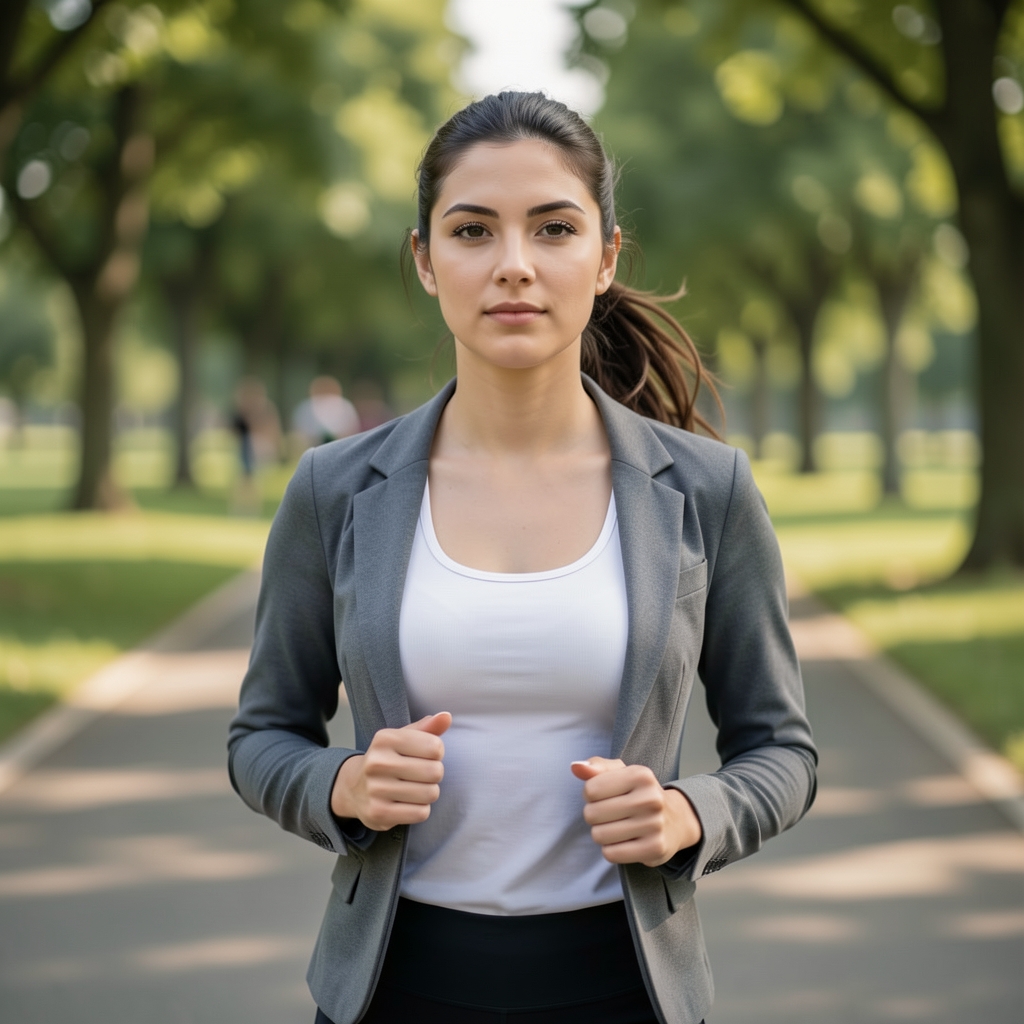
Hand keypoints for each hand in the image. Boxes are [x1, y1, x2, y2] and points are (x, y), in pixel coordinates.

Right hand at [331, 713, 450, 830]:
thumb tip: (446, 717)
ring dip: (428, 793)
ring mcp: (376, 789)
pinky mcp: (379, 813)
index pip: (435, 746)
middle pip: (435, 771)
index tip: (425, 756)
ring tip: (414, 789)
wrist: (353, 788)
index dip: (437, 753)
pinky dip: (420, 810)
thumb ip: (428, 728)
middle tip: (421, 775)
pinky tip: (407, 803)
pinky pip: (421, 813)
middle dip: (434, 775)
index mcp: (385, 739)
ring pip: (431, 793)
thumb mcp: (403, 738)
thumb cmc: (388, 759)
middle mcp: (378, 762)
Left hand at [571, 757, 701, 866]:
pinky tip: (623, 842)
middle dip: (594, 816)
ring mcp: (655, 825)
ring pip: (599, 836)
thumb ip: (596, 767)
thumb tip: (576, 766)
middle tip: (609, 814)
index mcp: (640, 775)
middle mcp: (650, 799)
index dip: (590, 794)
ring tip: (616, 827)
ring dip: (601, 834)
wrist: (675, 820)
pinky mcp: (654, 849)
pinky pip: (611, 854)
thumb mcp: (621, 773)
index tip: (603, 796)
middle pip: (592, 814)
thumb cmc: (638, 794)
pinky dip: (611, 849)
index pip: (590, 790)